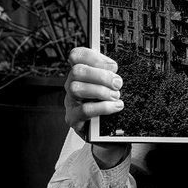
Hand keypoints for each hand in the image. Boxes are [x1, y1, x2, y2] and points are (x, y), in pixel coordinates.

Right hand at [65, 47, 127, 166]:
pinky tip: (115, 106)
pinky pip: (84, 110)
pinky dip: (103, 107)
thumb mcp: (111, 86)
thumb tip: (113, 69)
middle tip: (117, 83)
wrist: (107, 132)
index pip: (77, 55)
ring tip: (115, 96)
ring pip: (77, 88)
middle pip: (77, 70)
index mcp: (82, 73)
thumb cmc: (109, 105)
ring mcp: (70, 102)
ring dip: (101, 91)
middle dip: (101, 75)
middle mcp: (72, 85)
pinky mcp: (73, 119)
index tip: (113, 66)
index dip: (94, 57)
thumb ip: (110, 74)